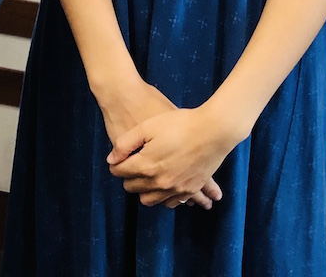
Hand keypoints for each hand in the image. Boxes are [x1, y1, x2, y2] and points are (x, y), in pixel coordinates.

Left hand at [97, 79, 218, 208]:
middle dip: (128, 177)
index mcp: (145, 166)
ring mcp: (175, 189)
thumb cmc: (180, 124)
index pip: (120, 172)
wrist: (213, 130)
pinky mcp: (190, 190)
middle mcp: (158, 183)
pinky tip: (164, 186)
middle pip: (132, 188)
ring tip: (147, 176)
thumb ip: (125, 144)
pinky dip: (164, 197)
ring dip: (144, 190)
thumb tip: (111, 159)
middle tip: (132, 164)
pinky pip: (171, 202)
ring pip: (150, 200)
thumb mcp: (147, 127)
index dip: (116, 164)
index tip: (119, 158)